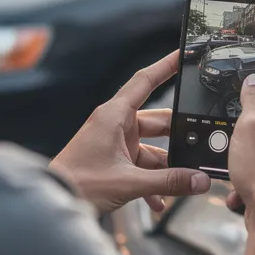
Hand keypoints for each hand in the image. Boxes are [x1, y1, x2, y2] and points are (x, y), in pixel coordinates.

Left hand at [51, 51, 210, 215]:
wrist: (54, 201)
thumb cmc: (78, 183)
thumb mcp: (129, 183)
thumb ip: (168, 182)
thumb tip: (198, 180)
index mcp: (114, 116)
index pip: (146, 81)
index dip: (166, 65)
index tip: (184, 53)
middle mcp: (116, 124)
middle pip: (158, 121)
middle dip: (178, 137)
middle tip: (200, 145)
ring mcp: (116, 143)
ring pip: (153, 148)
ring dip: (166, 168)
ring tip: (181, 184)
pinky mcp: (115, 160)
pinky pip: (142, 166)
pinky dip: (153, 182)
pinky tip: (159, 200)